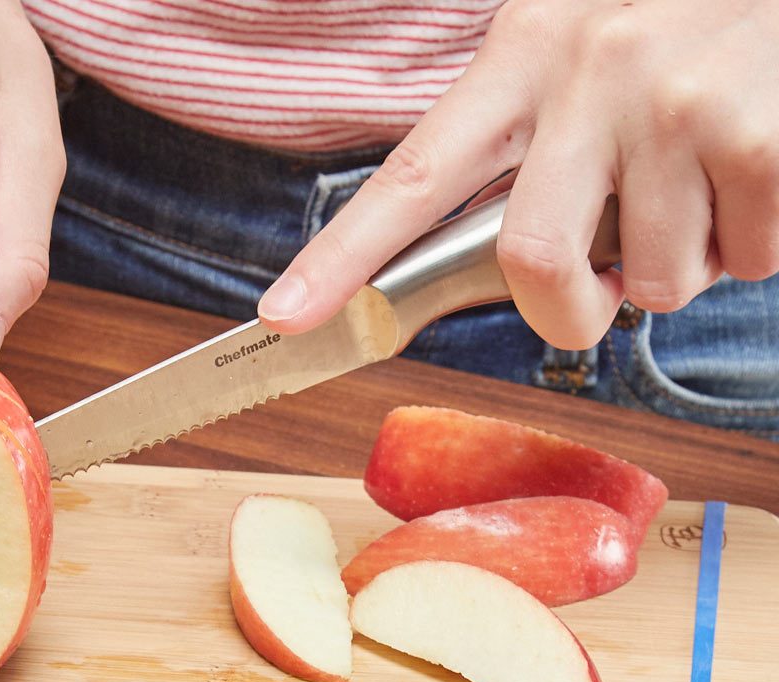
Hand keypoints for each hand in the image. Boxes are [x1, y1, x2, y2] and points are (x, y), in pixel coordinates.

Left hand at [258, 0, 778, 350]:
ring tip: (703, 182)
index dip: (341, 258)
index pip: (413, 176)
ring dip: (679, 264)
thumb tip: (509, 264)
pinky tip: (754, 170)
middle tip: (599, 294)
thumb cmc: (682, 8)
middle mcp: (591, 77)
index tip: (283, 317)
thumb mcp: (576, 41)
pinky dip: (752, 243)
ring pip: (653, 280)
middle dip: (568, 313)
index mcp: (525, 55)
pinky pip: (746, 259)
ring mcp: (677, 107)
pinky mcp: (761, 138)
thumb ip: (524, 140)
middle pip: (530, 263)